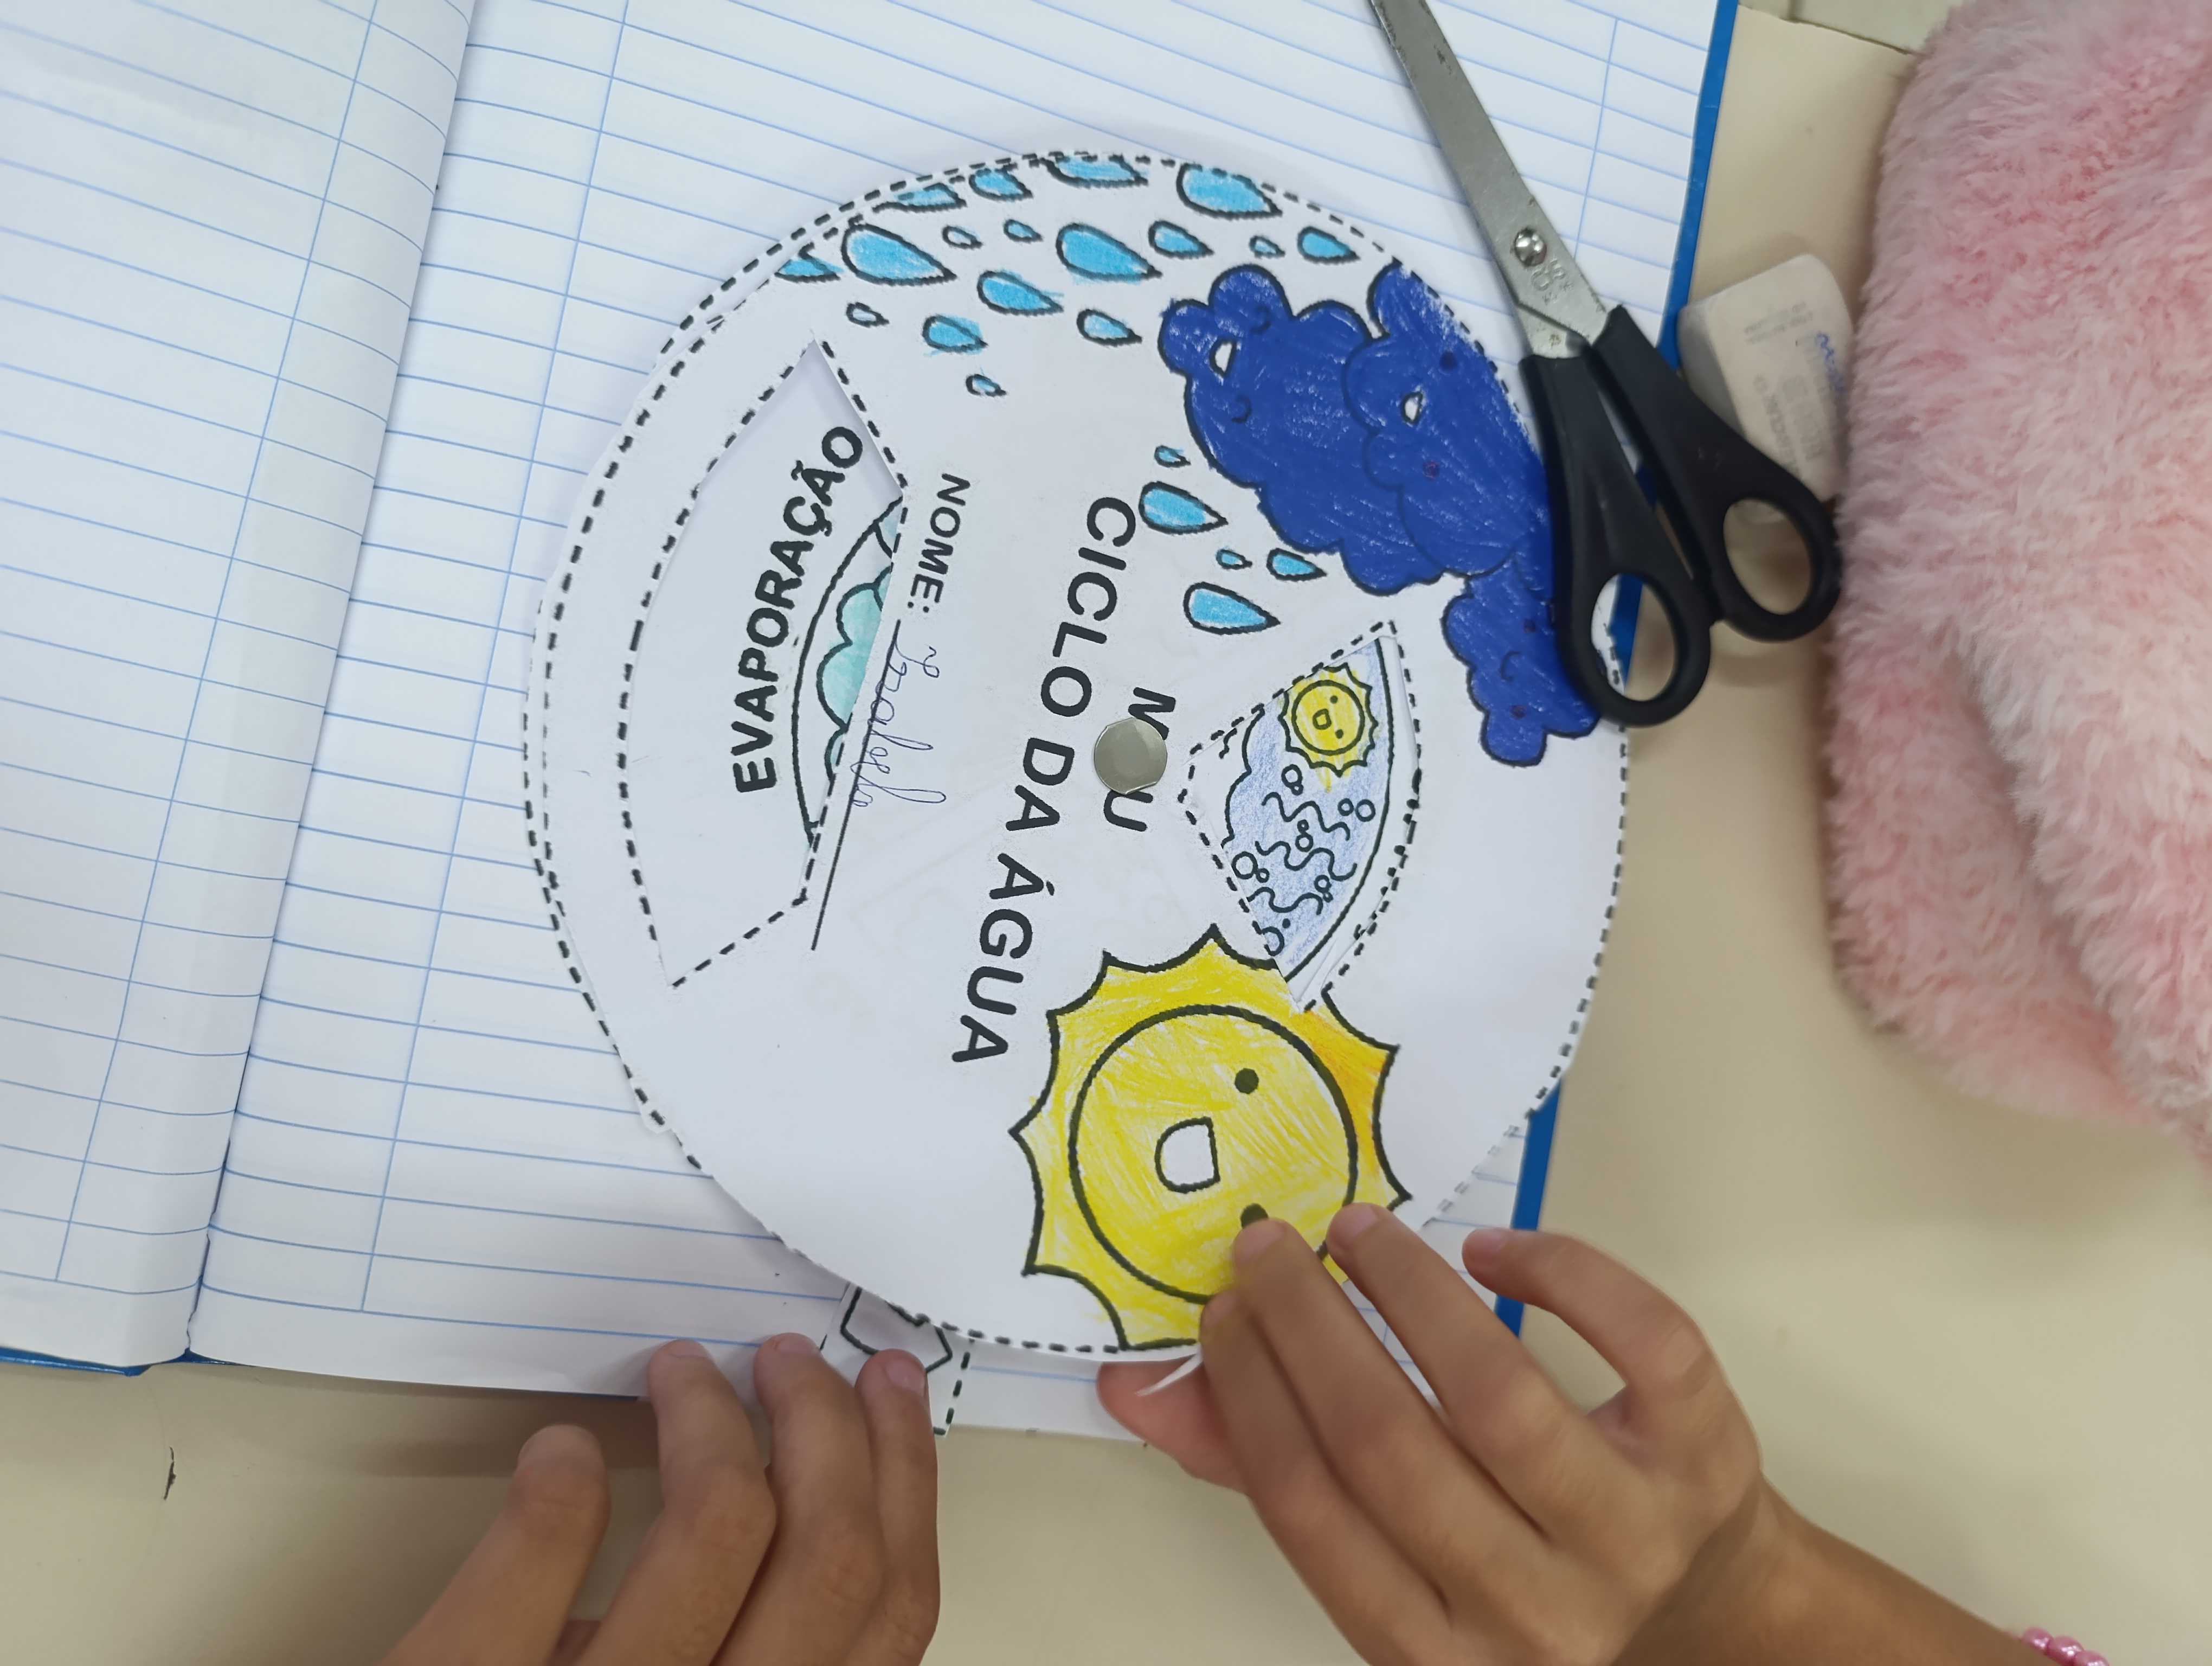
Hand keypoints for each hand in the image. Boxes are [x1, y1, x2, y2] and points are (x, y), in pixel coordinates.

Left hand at [378, 1336, 938, 1665]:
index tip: (879, 1388)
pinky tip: (559, 1451)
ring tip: (678, 1374)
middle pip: (831, 1560)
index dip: (902, 1479)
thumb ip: (736, 1653)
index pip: (891, 1612)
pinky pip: (541, 1560)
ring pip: (720, 1529)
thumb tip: (783, 1489)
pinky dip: (563, 1486)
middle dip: (824, 1427)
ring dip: (710, 1422)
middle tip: (781, 1359)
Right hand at [1100, 1213, 1774, 1665]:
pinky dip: (1563, 1273)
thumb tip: (1140, 1386)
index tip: (1222, 1310)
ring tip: (1359, 1228)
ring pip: (1499, 1393)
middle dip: (1310, 1326)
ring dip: (1410, 1289)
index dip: (1252, 1396)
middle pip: (1390, 1446)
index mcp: (1434, 1652)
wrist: (1705, 1611)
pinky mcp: (1706, 1459)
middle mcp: (1532, 1613)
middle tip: (1268, 1245)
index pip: (1312, 1510)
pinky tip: (1494, 1248)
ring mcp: (1630, 1537)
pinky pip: (1641, 1342)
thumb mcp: (1398, 1553)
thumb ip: (1266, 1470)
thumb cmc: (1520, 1571)